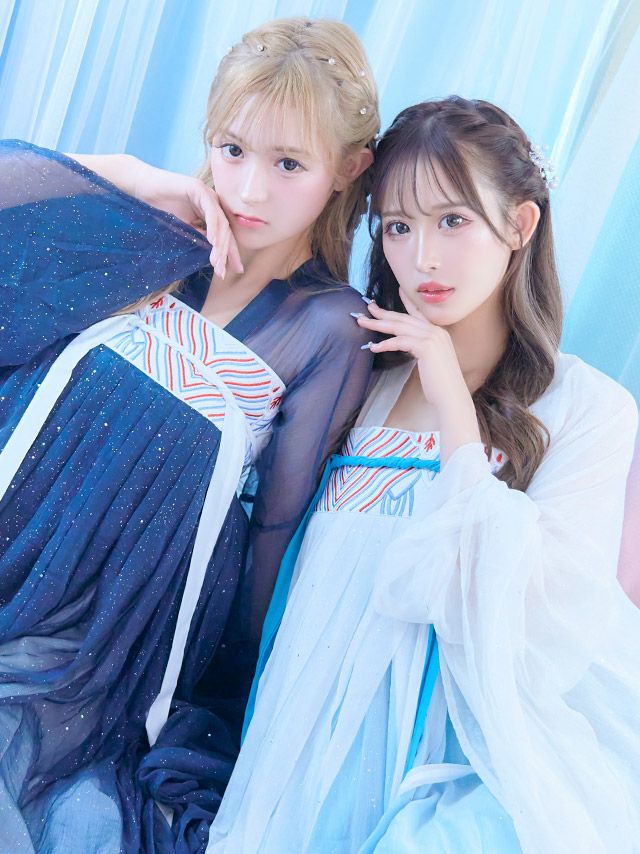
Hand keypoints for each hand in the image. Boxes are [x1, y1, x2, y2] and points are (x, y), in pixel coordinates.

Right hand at [131, 161, 242, 276]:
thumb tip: (212, 256)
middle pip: (226, 231)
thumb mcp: (182, 228)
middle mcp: (212, 203)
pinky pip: (210, 211)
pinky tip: (212, 242)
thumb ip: (197, 237)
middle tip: (222, 272)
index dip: (231, 254)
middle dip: (226, 253)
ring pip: (220, 223)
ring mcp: (207, 194)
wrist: (141, 188)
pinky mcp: (198, 188)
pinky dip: (212, 227)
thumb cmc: (158, 207)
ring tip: (216, 262)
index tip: (235, 271)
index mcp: (210, 212)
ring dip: (219, 245)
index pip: (225, 235)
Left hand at [357, 292, 465, 408]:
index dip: (408, 301)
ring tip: (362, 322)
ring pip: (399, 327)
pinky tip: (373, 347)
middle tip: (367, 307)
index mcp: (438, 333)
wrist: (451, 396)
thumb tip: (407, 345)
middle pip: (404, 318)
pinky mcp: (425, 347)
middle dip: (383, 312)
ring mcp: (432, 337)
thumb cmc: (440, 385)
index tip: (398, 289)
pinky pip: (400, 341)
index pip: (419, 313)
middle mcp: (436, 331)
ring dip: (378, 324)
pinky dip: (385, 344)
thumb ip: (421, 349)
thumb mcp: (431, 362)